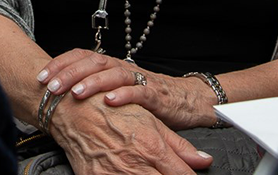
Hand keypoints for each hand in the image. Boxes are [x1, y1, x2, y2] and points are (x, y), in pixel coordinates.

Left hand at [37, 48, 216, 129]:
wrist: (186, 100)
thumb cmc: (146, 97)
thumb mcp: (115, 90)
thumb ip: (93, 88)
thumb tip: (58, 95)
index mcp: (109, 65)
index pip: (81, 56)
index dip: (60, 64)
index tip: (40, 76)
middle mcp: (122, 67)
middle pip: (93, 62)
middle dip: (69, 73)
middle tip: (50, 86)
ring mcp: (139, 79)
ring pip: (113, 74)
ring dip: (92, 82)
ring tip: (75, 93)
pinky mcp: (156, 95)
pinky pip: (139, 92)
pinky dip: (123, 95)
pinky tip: (109, 102)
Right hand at [49, 93, 212, 174]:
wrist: (72, 107)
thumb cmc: (112, 109)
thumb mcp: (150, 121)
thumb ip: (179, 145)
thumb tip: (204, 161)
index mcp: (152, 149)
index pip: (182, 176)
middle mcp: (135, 165)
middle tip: (169, 174)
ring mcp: (114, 175)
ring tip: (150, 172)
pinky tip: (130, 175)